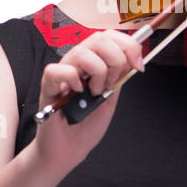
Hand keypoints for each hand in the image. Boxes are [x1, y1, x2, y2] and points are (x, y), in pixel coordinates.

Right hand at [33, 29, 145, 172]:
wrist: (70, 150)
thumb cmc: (87, 126)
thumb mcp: (111, 98)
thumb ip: (118, 78)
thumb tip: (132, 59)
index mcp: (93, 63)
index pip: (109, 37)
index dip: (128, 45)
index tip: (138, 65)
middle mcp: (77, 64)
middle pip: (98, 39)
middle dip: (116, 59)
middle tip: (112, 83)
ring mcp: (62, 74)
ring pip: (81, 52)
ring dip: (97, 72)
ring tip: (95, 91)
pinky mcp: (48, 87)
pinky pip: (55, 70)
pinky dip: (71, 78)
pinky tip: (77, 92)